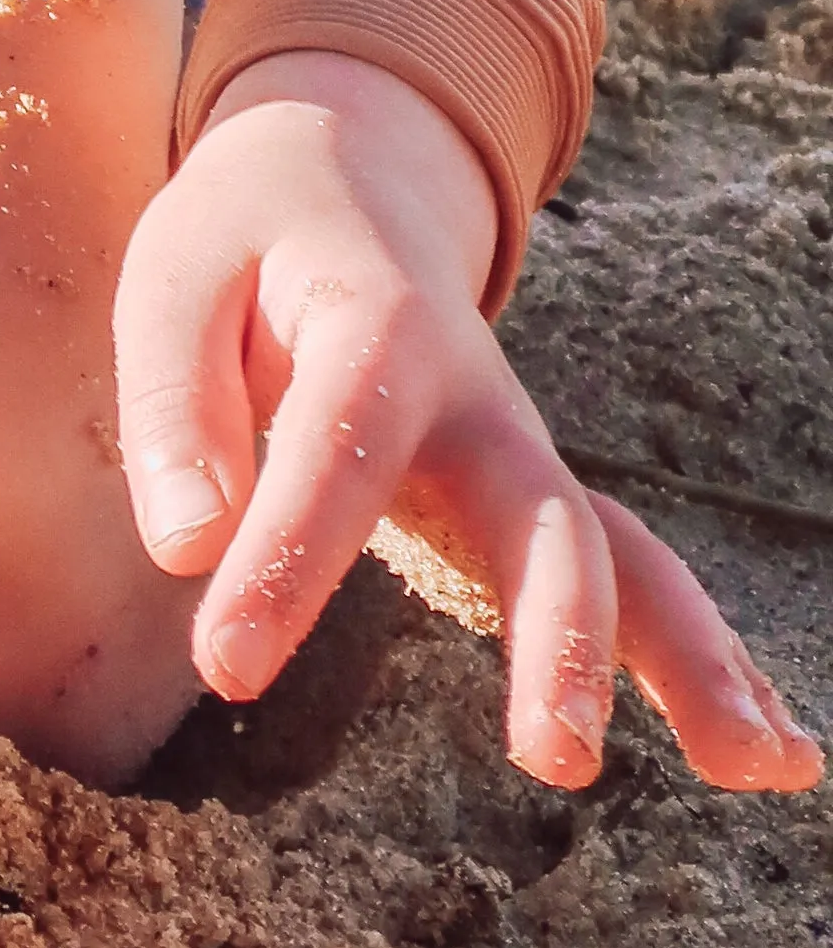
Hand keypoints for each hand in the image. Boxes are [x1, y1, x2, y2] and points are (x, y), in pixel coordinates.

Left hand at [115, 47, 820, 794]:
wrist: (343, 177)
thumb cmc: (244, 241)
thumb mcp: (174, 278)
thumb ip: (175, 405)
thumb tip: (188, 548)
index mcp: (375, 329)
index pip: (338, 454)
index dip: (285, 562)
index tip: (222, 667)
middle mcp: (477, 399)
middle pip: (542, 512)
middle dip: (558, 633)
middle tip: (556, 756)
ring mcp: (522, 453)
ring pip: (624, 554)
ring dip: (694, 659)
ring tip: (763, 771)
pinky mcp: (535, 500)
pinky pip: (635, 578)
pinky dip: (706, 659)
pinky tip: (772, 756)